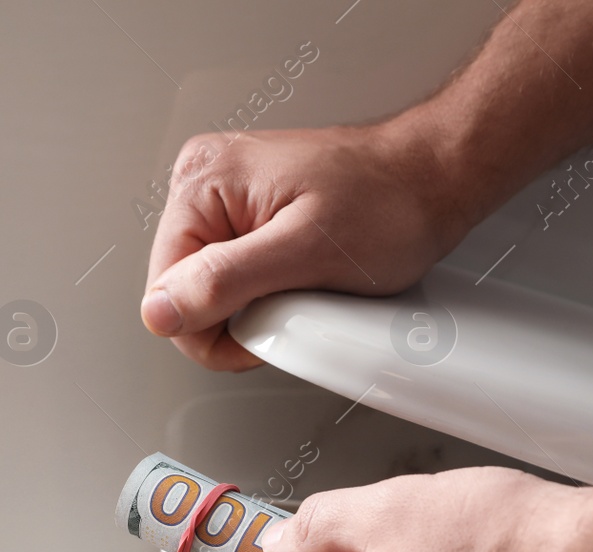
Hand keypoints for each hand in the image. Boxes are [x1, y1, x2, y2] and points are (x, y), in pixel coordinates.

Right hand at [141, 120, 471, 371]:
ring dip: (253, 304)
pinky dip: (266, 290)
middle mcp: (204, 181)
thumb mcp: (306, 252)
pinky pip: (233, 275)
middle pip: (182, 293)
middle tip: (294, 299)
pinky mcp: (245, 213)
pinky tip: (298, 277)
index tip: (269, 323)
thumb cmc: (389, 203)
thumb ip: (224, 281)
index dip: (213, 331)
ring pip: (208, 289)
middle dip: (235, 315)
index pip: (163, 294)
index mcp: (203, 182)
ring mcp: (224, 196)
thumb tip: (161, 311)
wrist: (432, 179)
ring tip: (302, 283)